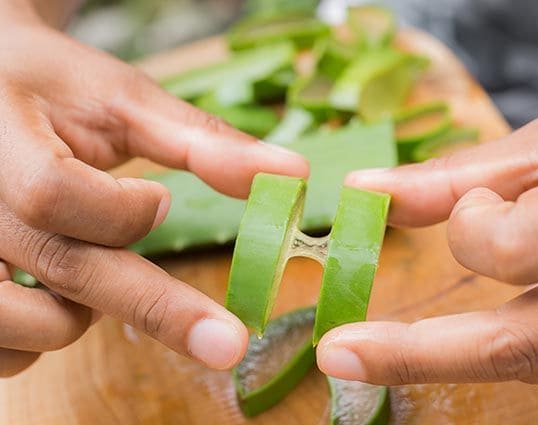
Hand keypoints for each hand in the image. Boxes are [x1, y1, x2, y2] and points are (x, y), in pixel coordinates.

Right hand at [0, 15, 307, 375]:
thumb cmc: (56, 89)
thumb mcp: (124, 100)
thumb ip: (202, 140)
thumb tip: (292, 175)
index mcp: (7, 140)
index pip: (55, 194)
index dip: (119, 212)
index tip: (160, 202)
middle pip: (59, 268)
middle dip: (157, 309)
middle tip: (227, 344)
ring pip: (23, 324)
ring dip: (81, 315)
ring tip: (95, 263)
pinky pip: (0, 349)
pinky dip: (39, 338)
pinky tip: (58, 294)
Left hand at [318, 96, 537, 397]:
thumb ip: (461, 176)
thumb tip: (369, 192)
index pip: (514, 248)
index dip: (472, 228)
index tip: (474, 207)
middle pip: (519, 342)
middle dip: (415, 354)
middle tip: (337, 354)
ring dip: (477, 343)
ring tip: (457, 312)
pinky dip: (530, 351)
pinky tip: (532, 315)